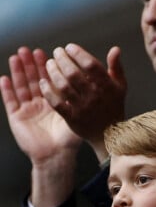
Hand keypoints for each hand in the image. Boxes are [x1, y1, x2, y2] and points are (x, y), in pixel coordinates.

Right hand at [1, 47, 80, 163]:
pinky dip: (7, 90)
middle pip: (35, 79)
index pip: (52, 79)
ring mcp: (28, 109)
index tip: (51, 53)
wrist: (57, 156)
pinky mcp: (17, 118)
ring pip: (22, 87)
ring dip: (18, 72)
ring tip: (16, 57)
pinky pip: (10, 101)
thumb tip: (96, 85)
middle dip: (32, 64)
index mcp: (55, 101)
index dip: (50, 66)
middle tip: (31, 50)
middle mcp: (40, 103)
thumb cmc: (70, 138)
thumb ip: (85, 99)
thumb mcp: (79, 114)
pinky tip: (4, 78)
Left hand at [39, 44, 126, 161]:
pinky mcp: (72, 118)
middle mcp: (95, 96)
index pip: (91, 65)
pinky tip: (43, 82)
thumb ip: (116, 67)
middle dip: (62, 60)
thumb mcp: (120, 86)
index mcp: (108, 86)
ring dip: (53, 72)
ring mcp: (83, 107)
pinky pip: (57, 103)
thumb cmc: (113, 106)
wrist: (110, 134)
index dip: (78, 53)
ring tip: (49, 63)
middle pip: (74, 74)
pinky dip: (48, 91)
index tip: (69, 47)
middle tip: (57, 52)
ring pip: (64, 86)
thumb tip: (115, 49)